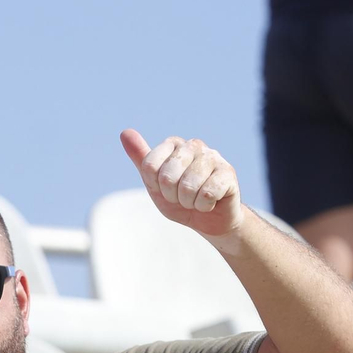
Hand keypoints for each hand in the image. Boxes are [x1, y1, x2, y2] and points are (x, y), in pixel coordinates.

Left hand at [121, 129, 243, 242]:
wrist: (209, 220)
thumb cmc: (181, 200)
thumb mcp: (155, 183)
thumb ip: (141, 159)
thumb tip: (124, 132)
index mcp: (173, 145)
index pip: (149, 166)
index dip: (155, 186)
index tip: (166, 189)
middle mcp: (194, 145)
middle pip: (166, 176)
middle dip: (172, 196)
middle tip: (183, 197)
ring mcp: (213, 156)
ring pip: (188, 187)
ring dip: (189, 202)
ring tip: (196, 199)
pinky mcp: (228, 172)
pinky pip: (207, 193)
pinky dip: (204, 206)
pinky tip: (210, 202)